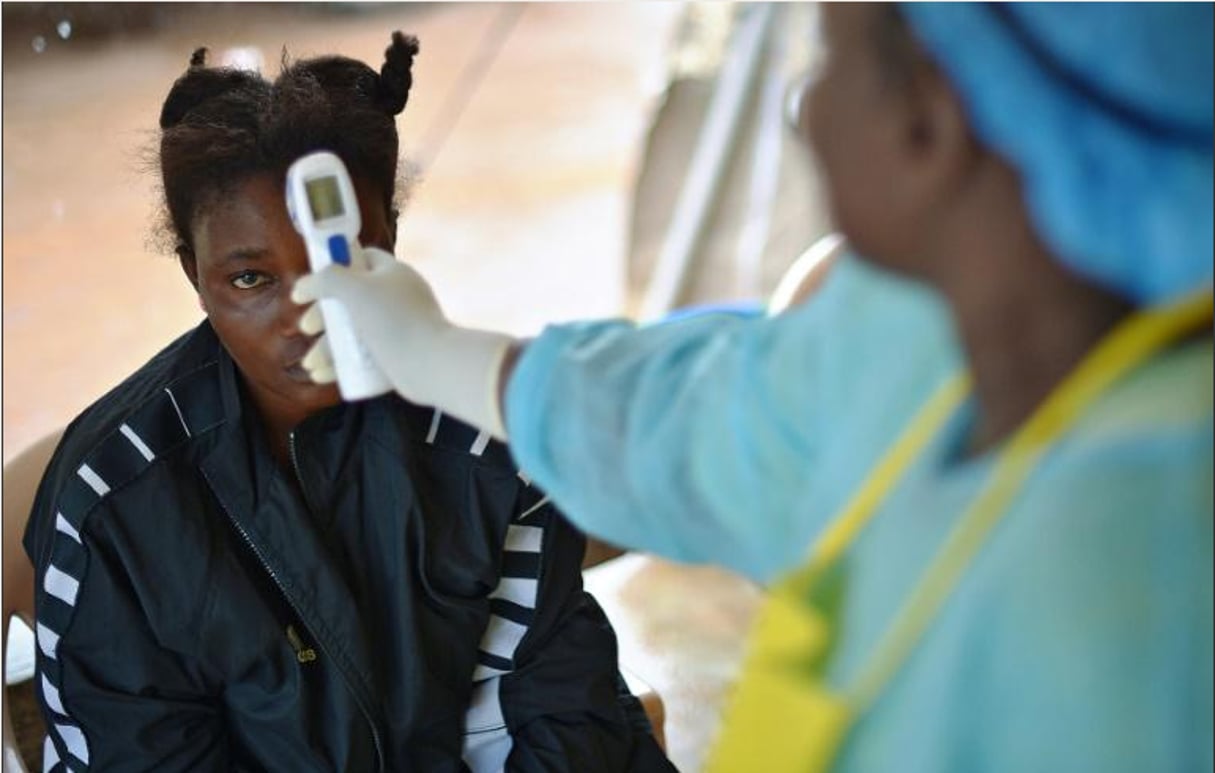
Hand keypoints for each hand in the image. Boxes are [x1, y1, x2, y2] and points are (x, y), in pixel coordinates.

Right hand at [291, 247, 515, 437]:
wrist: (432, 365)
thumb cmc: (393, 320)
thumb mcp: (356, 290)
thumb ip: (327, 279)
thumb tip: (304, 286)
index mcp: (393, 273)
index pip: (361, 258)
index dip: (333, 267)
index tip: (310, 285)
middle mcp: (396, 297)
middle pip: (350, 300)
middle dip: (323, 315)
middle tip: (306, 328)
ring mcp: (398, 328)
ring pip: (354, 333)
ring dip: (327, 347)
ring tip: (311, 364)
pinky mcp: (398, 355)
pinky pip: (364, 356)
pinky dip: (342, 364)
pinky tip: (322, 376)